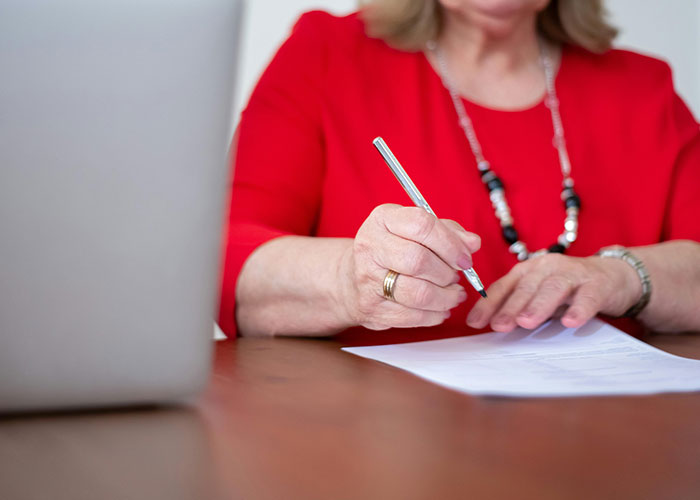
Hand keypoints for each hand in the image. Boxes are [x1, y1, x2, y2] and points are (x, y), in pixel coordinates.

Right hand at [337, 204, 480, 329]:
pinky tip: (440, 308)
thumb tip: (472, 243)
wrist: (352, 278)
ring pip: (418, 293)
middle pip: (418, 261)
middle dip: (447, 273)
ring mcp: (367, 279)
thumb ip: (447, 232)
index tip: (465, 258)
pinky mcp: (370, 307)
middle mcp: (370, 246)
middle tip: (455, 277)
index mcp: (383, 219)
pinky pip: (412, 316)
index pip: (421, 225)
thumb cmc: (392, 250)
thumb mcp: (416, 230)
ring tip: (453, 294)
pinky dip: (434, 315)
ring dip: (445, 297)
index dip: (450, 243)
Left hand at [466, 253, 641, 331]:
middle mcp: (547, 267)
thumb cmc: (567, 289)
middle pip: (526, 287)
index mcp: (528, 271)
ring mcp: (573, 273)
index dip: (489, 304)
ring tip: (527, 322)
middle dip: (510, 307)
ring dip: (538, 305)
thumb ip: (519, 307)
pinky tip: (571, 322)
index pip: (503, 287)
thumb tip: (492, 327)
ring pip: (553, 288)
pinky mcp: (597, 284)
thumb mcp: (539, 296)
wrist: (612, 276)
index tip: (475, 323)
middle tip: (499, 326)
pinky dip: (579, 309)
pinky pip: (588, 296)